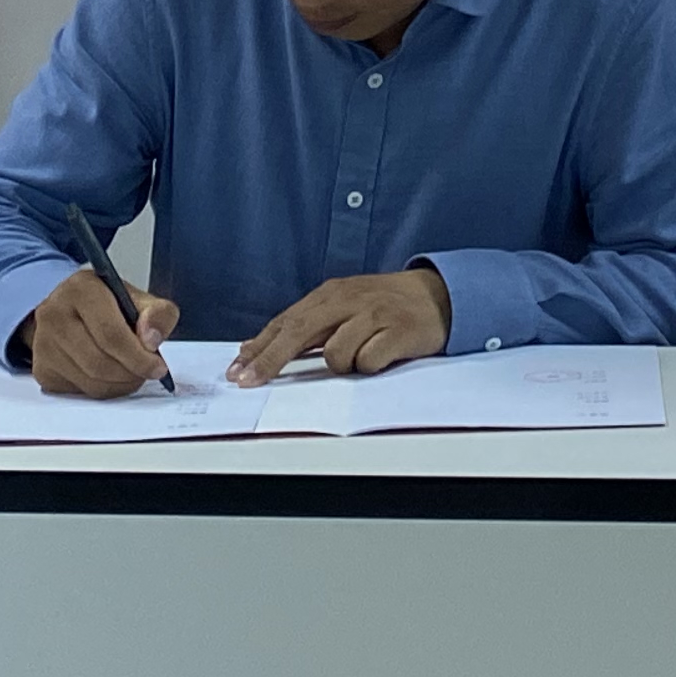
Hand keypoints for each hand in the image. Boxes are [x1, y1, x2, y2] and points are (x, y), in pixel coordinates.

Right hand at [21, 268, 180, 396]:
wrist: (74, 310)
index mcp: (80, 289)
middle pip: (99, 362)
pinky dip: (103, 390)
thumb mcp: (139, 298)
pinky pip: (79, 392)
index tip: (157, 367)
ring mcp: (43, 344)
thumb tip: (151, 340)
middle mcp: (54, 314)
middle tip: (148, 372)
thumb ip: (158, 313)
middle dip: (131, 373)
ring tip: (134, 374)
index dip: (138, 356)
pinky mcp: (42, 369)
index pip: (110, 333)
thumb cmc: (109, 304)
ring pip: (90, 381)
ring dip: (119, 385)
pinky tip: (113, 376)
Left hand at [229, 266, 454, 383]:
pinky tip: (381, 356)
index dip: (259, 348)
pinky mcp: (398, 331)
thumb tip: (256, 348)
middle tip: (249, 382)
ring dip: (342, 364)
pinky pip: (369, 361)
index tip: (237, 371)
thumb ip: (306, 325)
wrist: (439, 294)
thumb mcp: (342, 307)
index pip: (286, 322)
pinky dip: (370, 366)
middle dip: (270, 360)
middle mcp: (349, 300)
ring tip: (362, 356)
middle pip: (298, 332)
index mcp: (331, 294)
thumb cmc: (383, 305)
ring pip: (335, 354)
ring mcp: (374, 314)